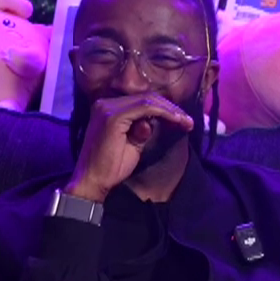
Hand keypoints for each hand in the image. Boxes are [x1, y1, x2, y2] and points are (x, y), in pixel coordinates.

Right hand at [64, 92, 193, 201]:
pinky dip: (163, 113)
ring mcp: (108, 108)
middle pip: (146, 98)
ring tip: (185, 122)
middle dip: (170, 108)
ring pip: (148, 100)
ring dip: (170, 110)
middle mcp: (106, 103)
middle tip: (188, 121)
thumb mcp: (131, 146)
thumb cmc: (110, 168)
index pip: (142, 101)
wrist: (92, 183)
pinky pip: (145, 108)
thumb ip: (141, 131)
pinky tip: (176, 120)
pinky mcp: (113, 116)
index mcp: (108, 108)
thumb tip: (152, 122)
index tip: (182, 121)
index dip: (165, 108)